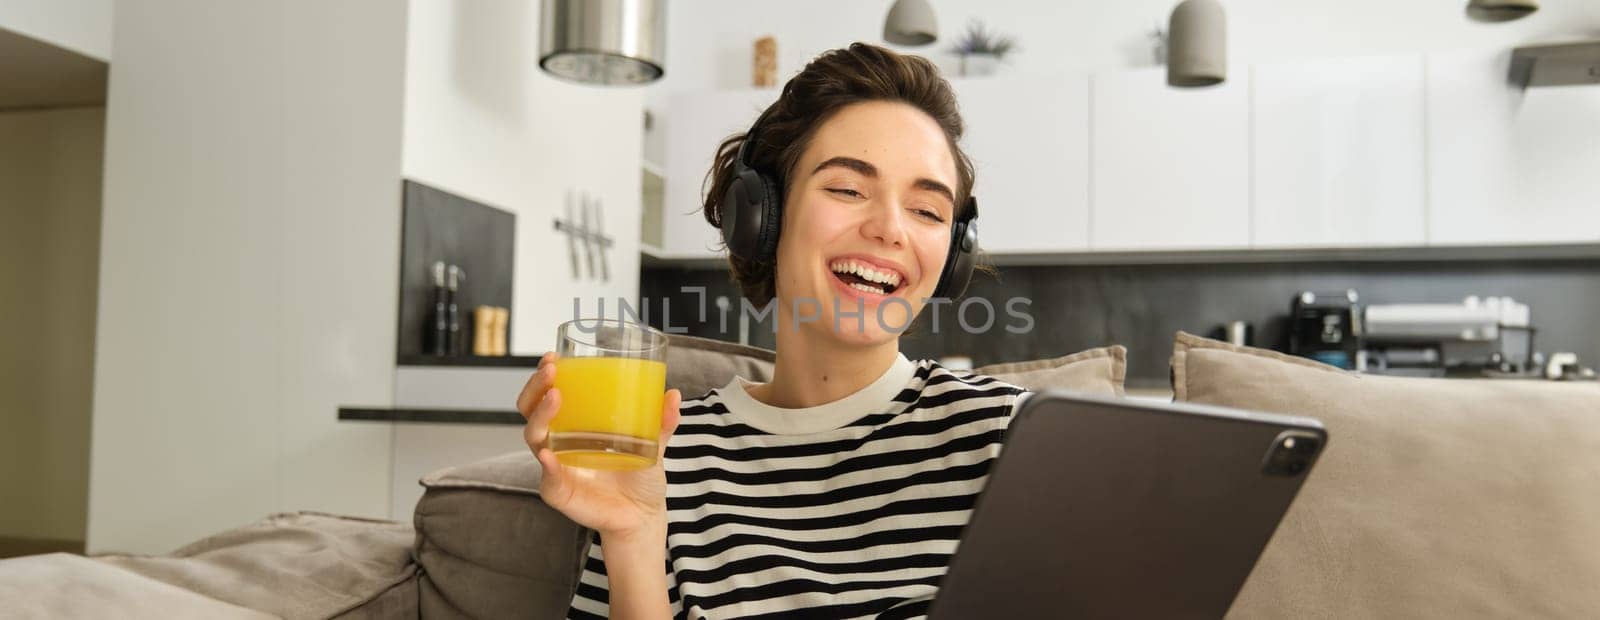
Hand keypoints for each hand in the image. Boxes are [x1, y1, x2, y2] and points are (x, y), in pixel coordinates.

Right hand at [517, 352, 682, 540]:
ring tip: (555, 397)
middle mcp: (558, 443)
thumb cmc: (640, 475)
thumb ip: (661, 422)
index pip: (548, 395)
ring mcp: (555, 466)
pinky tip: (550, 454)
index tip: (552, 357)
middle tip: (551, 371)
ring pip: (534, 437)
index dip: (543, 376)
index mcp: (574, 426)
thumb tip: (674, 394)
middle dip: (535, 388)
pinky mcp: (558, 491)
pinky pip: (548, 476)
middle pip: (530, 410)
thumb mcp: (654, 444)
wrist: (643, 515)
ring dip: (540, 415)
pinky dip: (547, 464)